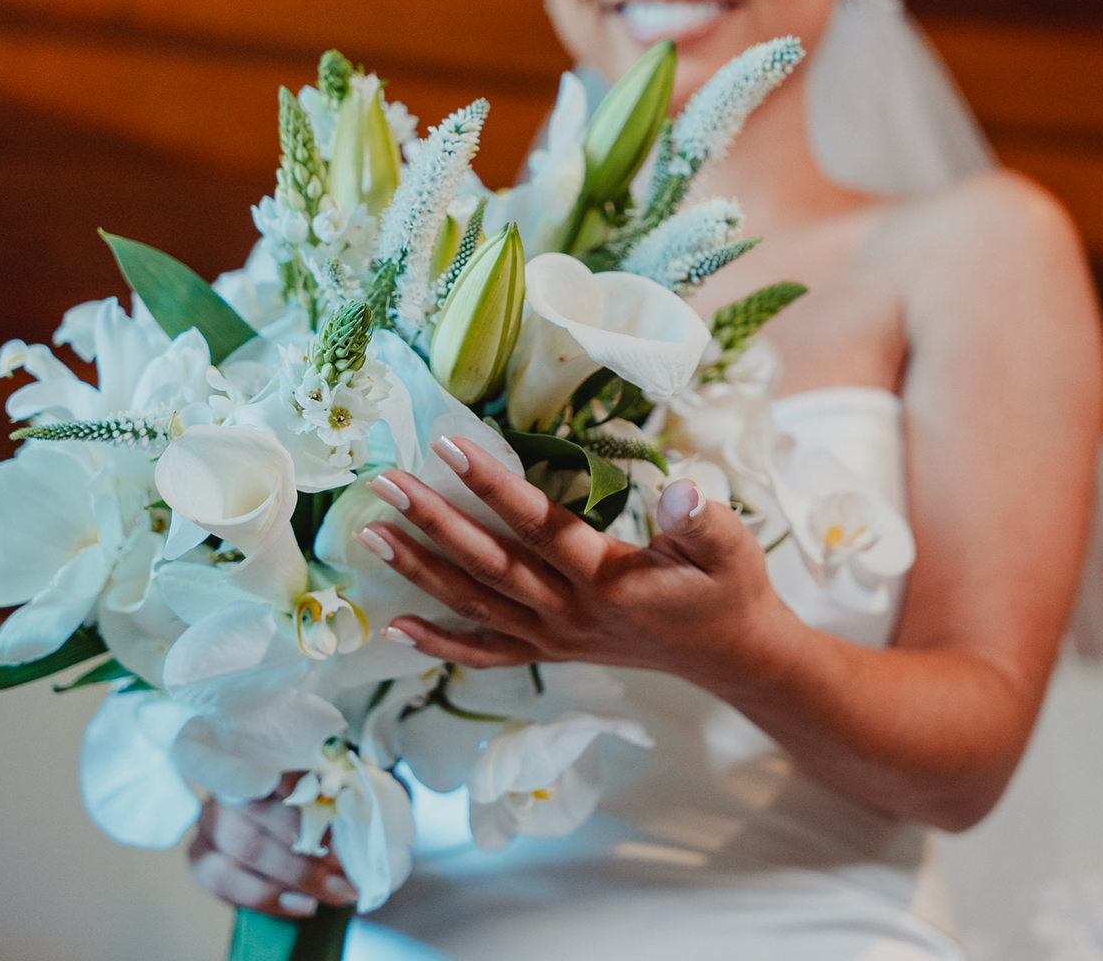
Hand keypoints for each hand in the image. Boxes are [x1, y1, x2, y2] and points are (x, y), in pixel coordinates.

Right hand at [188, 775, 359, 917]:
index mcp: (261, 763)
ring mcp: (210, 822)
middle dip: (313, 844)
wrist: (275, 840)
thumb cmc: (303, 813)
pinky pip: (227, 882)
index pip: (282, 771)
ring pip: (249, 848)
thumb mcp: (319, 800)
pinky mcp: (199, 858)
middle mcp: (230, 789)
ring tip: (336, 892)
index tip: (342, 810)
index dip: (309, 792)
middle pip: (267, 813)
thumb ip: (330, 804)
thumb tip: (355, 818)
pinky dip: (270, 898)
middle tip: (350, 868)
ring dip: (299, 875)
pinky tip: (303, 906)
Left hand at [356, 436, 799, 687]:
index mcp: (612, 581)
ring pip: (476, 605)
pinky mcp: (551, 651)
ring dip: (421, 572)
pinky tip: (395, 628)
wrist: (731, 655)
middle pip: (491, 566)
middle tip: (385, 484)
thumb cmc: (729, 589)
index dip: (494, 487)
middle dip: (434, 523)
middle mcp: (572, 614)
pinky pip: (486, 653)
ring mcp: (556, 638)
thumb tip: (680, 487)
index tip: (450, 447)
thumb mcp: (732, 547)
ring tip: (371, 537)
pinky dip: (439, 644)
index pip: (541, 527)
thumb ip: (703, 518)